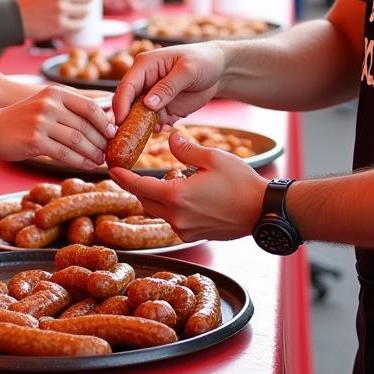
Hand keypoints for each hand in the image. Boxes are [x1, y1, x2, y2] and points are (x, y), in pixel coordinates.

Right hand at [0, 85, 115, 169]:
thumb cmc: (23, 120)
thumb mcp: (46, 104)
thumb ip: (69, 109)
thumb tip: (103, 121)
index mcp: (55, 92)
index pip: (89, 106)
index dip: (104, 121)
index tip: (113, 133)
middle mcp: (49, 104)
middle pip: (85, 125)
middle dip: (100, 141)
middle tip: (109, 151)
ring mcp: (41, 122)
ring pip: (77, 140)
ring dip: (92, 152)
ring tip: (100, 160)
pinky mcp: (35, 140)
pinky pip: (64, 153)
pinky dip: (79, 161)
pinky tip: (87, 165)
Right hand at [17, 0, 95, 41]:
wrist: (15, 18)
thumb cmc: (30, 0)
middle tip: (86, 0)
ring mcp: (60, 9)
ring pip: (85, 10)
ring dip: (86, 12)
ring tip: (82, 12)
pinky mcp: (60, 25)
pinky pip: (79, 24)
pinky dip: (81, 24)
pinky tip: (80, 23)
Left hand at [109, 130, 267, 240]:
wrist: (262, 211)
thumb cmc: (241, 183)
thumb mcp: (212, 158)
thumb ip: (186, 149)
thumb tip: (171, 139)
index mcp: (177, 197)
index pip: (139, 187)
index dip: (123, 177)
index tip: (111, 169)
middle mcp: (177, 218)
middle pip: (146, 201)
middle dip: (139, 187)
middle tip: (133, 171)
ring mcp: (186, 230)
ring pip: (160, 211)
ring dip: (158, 196)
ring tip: (169, 178)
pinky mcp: (195, 235)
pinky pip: (174, 220)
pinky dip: (172, 206)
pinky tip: (186, 192)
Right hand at [113, 42, 225, 126]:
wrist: (219, 70)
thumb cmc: (203, 61)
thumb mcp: (187, 71)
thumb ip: (168, 86)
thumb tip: (148, 103)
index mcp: (145, 65)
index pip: (126, 86)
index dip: (121, 104)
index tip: (122, 122)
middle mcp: (144, 81)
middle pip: (127, 104)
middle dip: (128, 120)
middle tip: (130, 137)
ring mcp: (153, 97)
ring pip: (138, 116)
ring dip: (142, 127)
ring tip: (153, 132)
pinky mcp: (163, 109)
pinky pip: (153, 123)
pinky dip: (157, 128)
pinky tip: (166, 128)